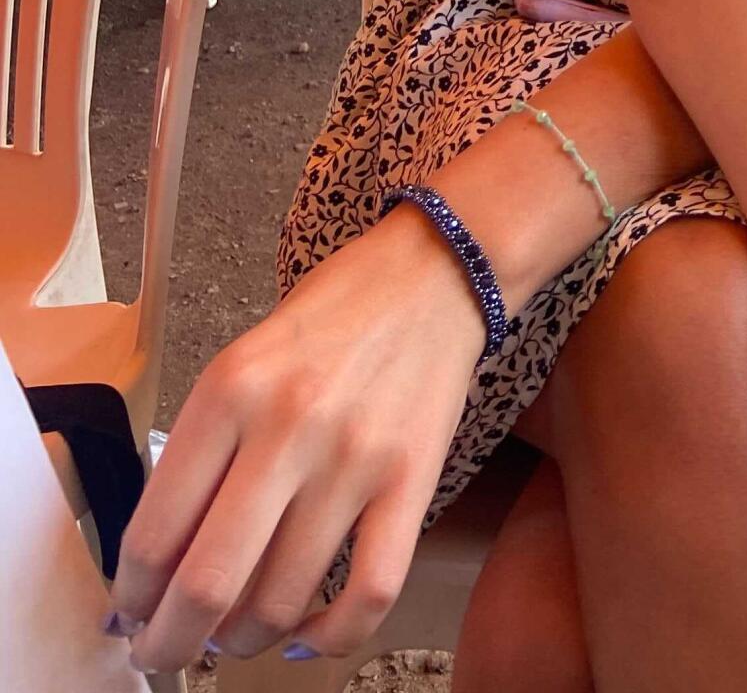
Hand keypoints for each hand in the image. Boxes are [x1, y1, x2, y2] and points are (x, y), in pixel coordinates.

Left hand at [107, 206, 487, 675]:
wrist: (434, 273)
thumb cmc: (334, 317)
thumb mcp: (243, 362)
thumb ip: (202, 450)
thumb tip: (163, 559)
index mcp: (229, 391)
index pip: (155, 532)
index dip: (132, 597)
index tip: (131, 614)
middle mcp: (288, 426)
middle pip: (208, 584)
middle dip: (171, 644)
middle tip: (165, 653)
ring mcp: (356, 457)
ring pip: (283, 598)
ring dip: (244, 641)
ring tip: (236, 636)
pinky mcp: (415, 477)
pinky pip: (372, 589)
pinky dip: (333, 634)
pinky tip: (309, 633)